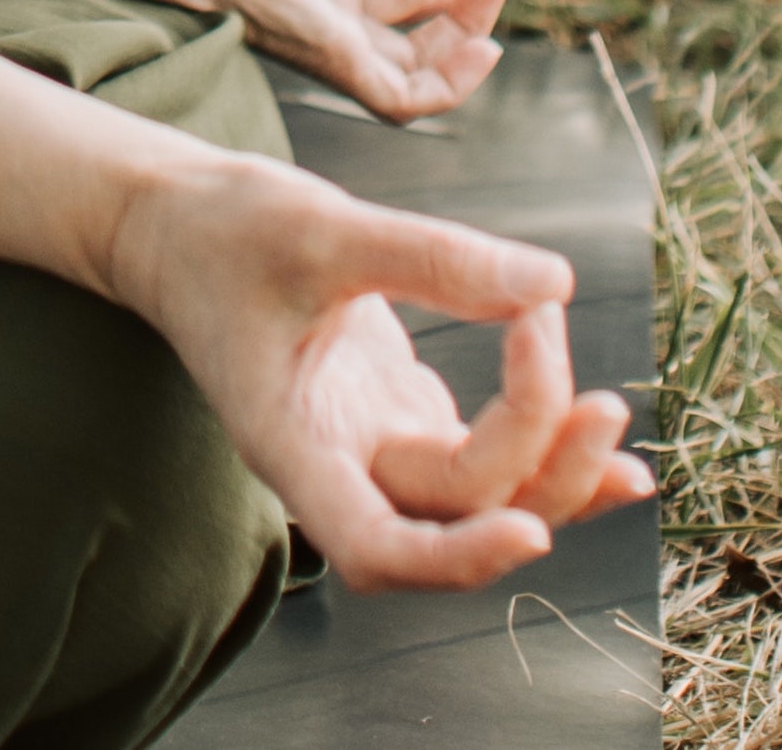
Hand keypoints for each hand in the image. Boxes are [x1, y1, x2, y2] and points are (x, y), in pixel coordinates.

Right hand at [109, 154, 654, 590]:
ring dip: (553, 471)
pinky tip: (599, 428)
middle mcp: (336, 464)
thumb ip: (433, 258)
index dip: (456, 559)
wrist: (170, 222)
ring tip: (611, 414)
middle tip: (592, 394)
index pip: (374, 550)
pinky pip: (483, 461)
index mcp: (293, 443)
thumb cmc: (220, 228)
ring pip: (478, 500)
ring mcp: (369, 445)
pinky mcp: (396, 416)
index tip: (530, 530)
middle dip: (538, 471)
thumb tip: (554, 283)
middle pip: (453, 520)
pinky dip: (544, 449)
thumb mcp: (320, 226)